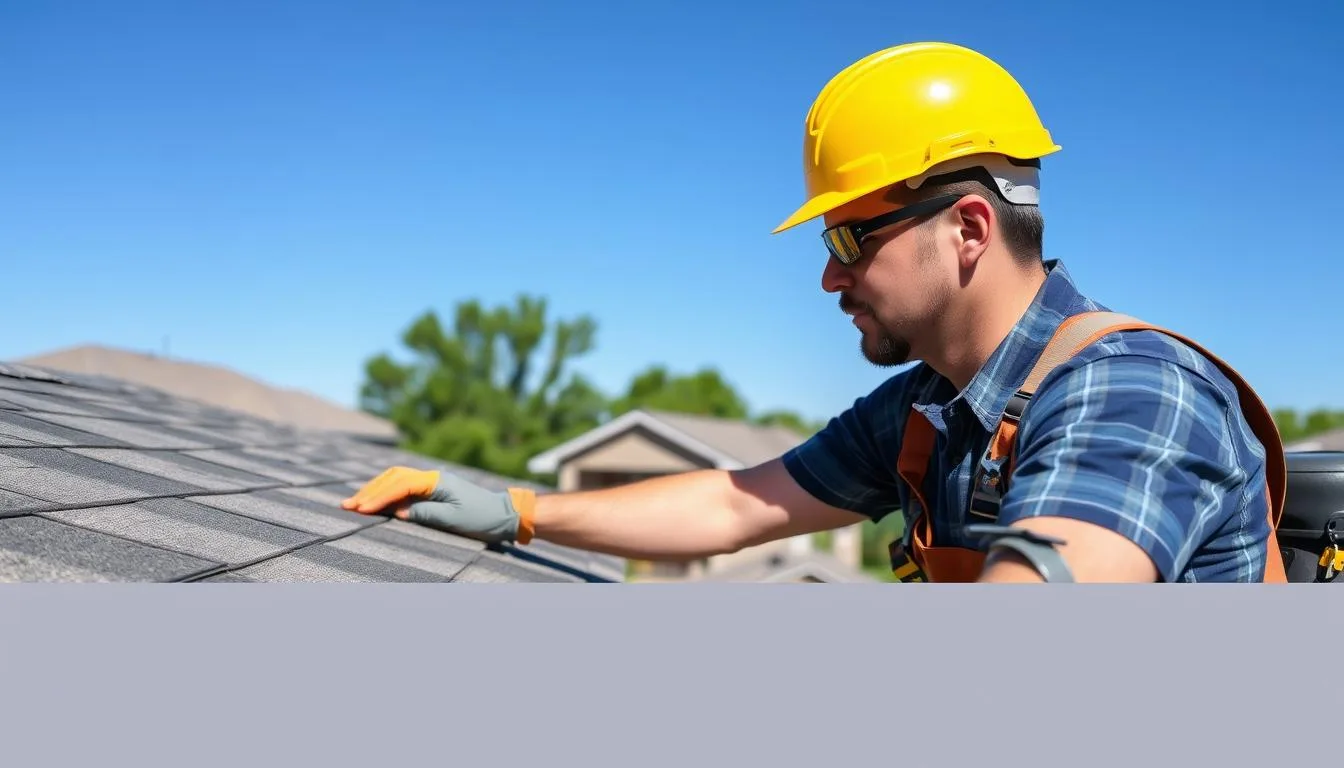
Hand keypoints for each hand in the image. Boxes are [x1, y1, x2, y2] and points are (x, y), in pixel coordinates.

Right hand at [340, 466, 536, 544]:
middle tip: (347, 506)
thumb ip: (424, 514)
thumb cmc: (482, 519)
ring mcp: (433, 482)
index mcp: (437, 481)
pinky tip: (376, 501)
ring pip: (397, 479)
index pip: (399, 485)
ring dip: (375, 490)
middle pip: (393, 478)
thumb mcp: (453, 520)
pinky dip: (387, 493)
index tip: (360, 510)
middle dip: (369, 492)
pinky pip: (405, 487)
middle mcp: (433, 477)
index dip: (378, 498)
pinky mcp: (434, 490)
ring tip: (355, 503)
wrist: (505, 515)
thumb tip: (398, 511)